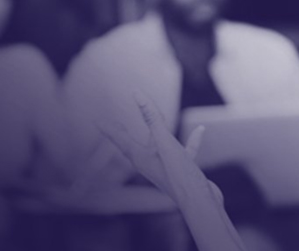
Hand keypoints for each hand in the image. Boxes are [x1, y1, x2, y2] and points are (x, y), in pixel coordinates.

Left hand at [100, 93, 244, 250]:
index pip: (120, 139)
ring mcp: (167, 168)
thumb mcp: (165, 142)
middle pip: (133, 144)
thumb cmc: (179, 176)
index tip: (96, 121)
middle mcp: (150, 163)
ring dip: (159, 132)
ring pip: (159, 146)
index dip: (109, 128)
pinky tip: (200, 130)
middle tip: (112, 126)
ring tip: (159, 120)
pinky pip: (185, 151)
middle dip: (123, 134)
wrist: (201, 204)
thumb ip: (152, 118)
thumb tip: (137, 94)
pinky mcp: (183, 171)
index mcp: (140, 158)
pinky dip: (191, 141)